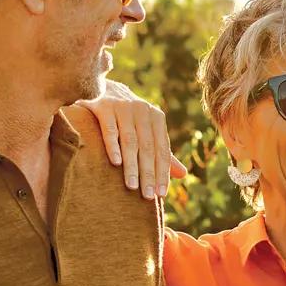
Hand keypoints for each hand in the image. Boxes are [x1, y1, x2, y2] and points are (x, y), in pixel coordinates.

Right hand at [77, 81, 186, 200]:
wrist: (102, 89)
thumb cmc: (128, 118)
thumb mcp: (147, 131)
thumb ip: (162, 152)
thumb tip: (183, 174)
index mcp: (157, 118)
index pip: (162, 150)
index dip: (163, 172)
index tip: (160, 194)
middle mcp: (142, 110)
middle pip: (148, 147)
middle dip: (148, 173)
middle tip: (147, 196)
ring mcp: (123, 106)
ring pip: (130, 140)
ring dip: (132, 165)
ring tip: (132, 186)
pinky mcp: (103, 105)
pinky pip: (110, 129)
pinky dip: (113, 145)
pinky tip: (116, 163)